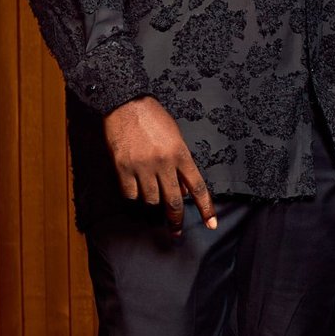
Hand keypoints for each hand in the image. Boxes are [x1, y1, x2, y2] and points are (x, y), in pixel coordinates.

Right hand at [102, 97, 216, 232]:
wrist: (126, 103)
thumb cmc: (153, 117)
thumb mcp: (175, 136)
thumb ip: (181, 162)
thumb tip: (184, 188)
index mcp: (181, 154)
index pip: (197, 187)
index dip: (206, 208)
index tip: (212, 223)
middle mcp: (164, 163)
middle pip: (174, 201)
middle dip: (176, 220)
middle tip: (176, 232)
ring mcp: (143, 166)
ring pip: (151, 200)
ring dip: (152, 202)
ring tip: (150, 194)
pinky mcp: (123, 168)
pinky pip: (131, 194)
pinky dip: (134, 195)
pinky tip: (134, 188)